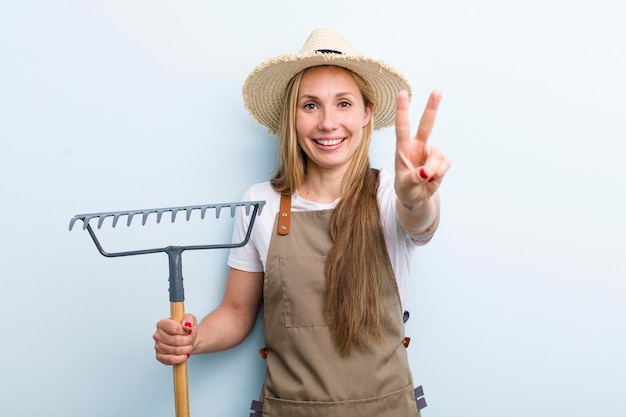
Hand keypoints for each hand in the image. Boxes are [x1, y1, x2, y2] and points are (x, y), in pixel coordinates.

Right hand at [153, 314, 196, 364]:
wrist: (186, 340)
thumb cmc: (186, 330)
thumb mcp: (190, 319)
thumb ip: (188, 319)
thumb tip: (186, 325)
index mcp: (162, 324)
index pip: (174, 328)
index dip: (185, 331)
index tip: (188, 331)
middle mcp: (157, 335)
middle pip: (176, 340)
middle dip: (188, 341)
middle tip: (190, 340)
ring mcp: (157, 347)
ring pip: (175, 350)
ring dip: (186, 349)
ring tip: (188, 346)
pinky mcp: (159, 357)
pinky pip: (171, 360)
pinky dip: (180, 358)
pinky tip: (184, 355)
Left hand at [394, 90, 449, 206]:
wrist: (415, 197)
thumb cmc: (405, 188)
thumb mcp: (405, 185)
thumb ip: (413, 178)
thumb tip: (426, 173)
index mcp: (403, 148)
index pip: (402, 127)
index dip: (402, 110)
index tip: (402, 93)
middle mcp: (418, 145)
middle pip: (426, 124)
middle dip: (432, 107)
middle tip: (437, 91)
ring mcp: (430, 151)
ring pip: (437, 155)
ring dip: (433, 170)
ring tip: (426, 179)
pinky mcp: (442, 160)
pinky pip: (445, 163)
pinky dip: (440, 173)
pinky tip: (432, 178)